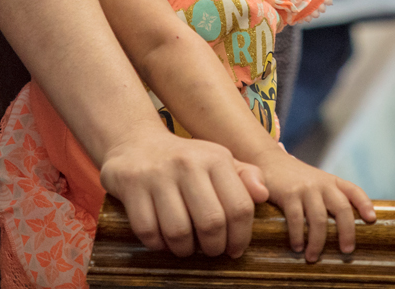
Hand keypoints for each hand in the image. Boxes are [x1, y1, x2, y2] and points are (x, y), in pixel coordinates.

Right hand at [100, 129, 268, 257]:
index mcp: (216, 158)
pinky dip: (158, 244)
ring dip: (185, 249)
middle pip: (211, 223)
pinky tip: (163, 240)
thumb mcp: (218, 160)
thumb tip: (263, 195)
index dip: (241, 237)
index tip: (234, 249)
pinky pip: (149, 231)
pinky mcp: (131, 186)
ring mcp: (157, 174)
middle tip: (211, 251)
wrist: (136, 143)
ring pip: (179, 232)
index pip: (240, 208)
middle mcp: (188, 163)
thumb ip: (245, 176)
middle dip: (213, 248)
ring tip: (187, 247)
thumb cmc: (186, 160)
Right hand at [250, 147, 374, 261]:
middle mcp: (322, 184)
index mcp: (332, 182)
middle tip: (347, 251)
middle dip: (347, 232)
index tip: (371, 220)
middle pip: (342, 208)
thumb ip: (330, 198)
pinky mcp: (288, 194)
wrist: (270, 161)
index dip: (365, 204)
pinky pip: (297, 219)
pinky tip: (297, 246)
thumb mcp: (317, 182)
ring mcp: (306, 188)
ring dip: (318, 242)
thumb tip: (344, 229)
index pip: (354, 191)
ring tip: (313, 257)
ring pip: (320, 219)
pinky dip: (298, 236)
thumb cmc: (297, 179)